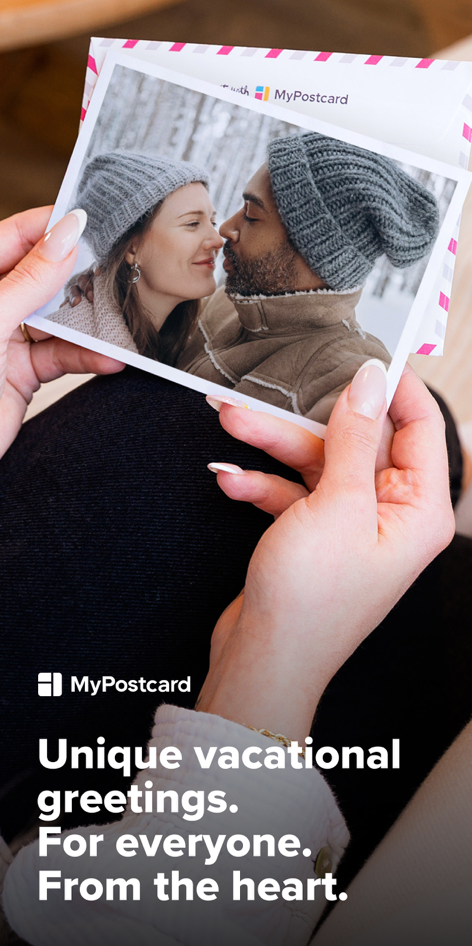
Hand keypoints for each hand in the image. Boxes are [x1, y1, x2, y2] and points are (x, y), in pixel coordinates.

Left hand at [0, 207, 123, 458]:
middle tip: (115, 270)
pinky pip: (60, 356)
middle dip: (77, 277)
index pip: (12, 237)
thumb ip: (29, 280)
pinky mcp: (20, 374)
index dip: (50, 227)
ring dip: (88, 324)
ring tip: (118, 322)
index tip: (90, 220)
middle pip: (40, 277)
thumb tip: (65, 236)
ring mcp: (4, 340)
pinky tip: (110, 358)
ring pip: (55, 320)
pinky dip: (86, 357)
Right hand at [198, 365, 454, 740]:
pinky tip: (229, 479)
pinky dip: (261, 483)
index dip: (393, 388)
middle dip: (306, 420)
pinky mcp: (314, 534)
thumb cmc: (312, 602)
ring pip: (317, 463)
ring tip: (230, 422)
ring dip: (272, 446)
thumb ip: (352, 438)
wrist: (263, 660)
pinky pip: (292, 491)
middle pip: (357, 442)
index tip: (361, 354)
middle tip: (267, 392)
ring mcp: (349, 525)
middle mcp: (390, 515)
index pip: (420, 428)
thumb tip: (370, 381)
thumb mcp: (335, 505)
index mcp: (419, 511)